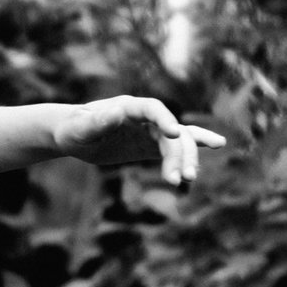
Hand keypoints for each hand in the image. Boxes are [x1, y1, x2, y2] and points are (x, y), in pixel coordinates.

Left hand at [55, 96, 227, 183]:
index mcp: (128, 107)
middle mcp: (144, 116)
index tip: (173, 134)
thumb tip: (115, 112)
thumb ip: (98, 122)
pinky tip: (214, 148)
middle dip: (179, 153)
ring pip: (178, 141)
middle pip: (171, 131)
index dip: (164, 119)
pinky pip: (175, 146)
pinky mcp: (150, 144)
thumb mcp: (81, 128)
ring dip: (186, 159)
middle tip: (182, 177)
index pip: (153, 109)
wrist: (72, 135)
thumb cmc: (73, 128)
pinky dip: (193, 149)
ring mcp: (150, 130)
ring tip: (188, 179)